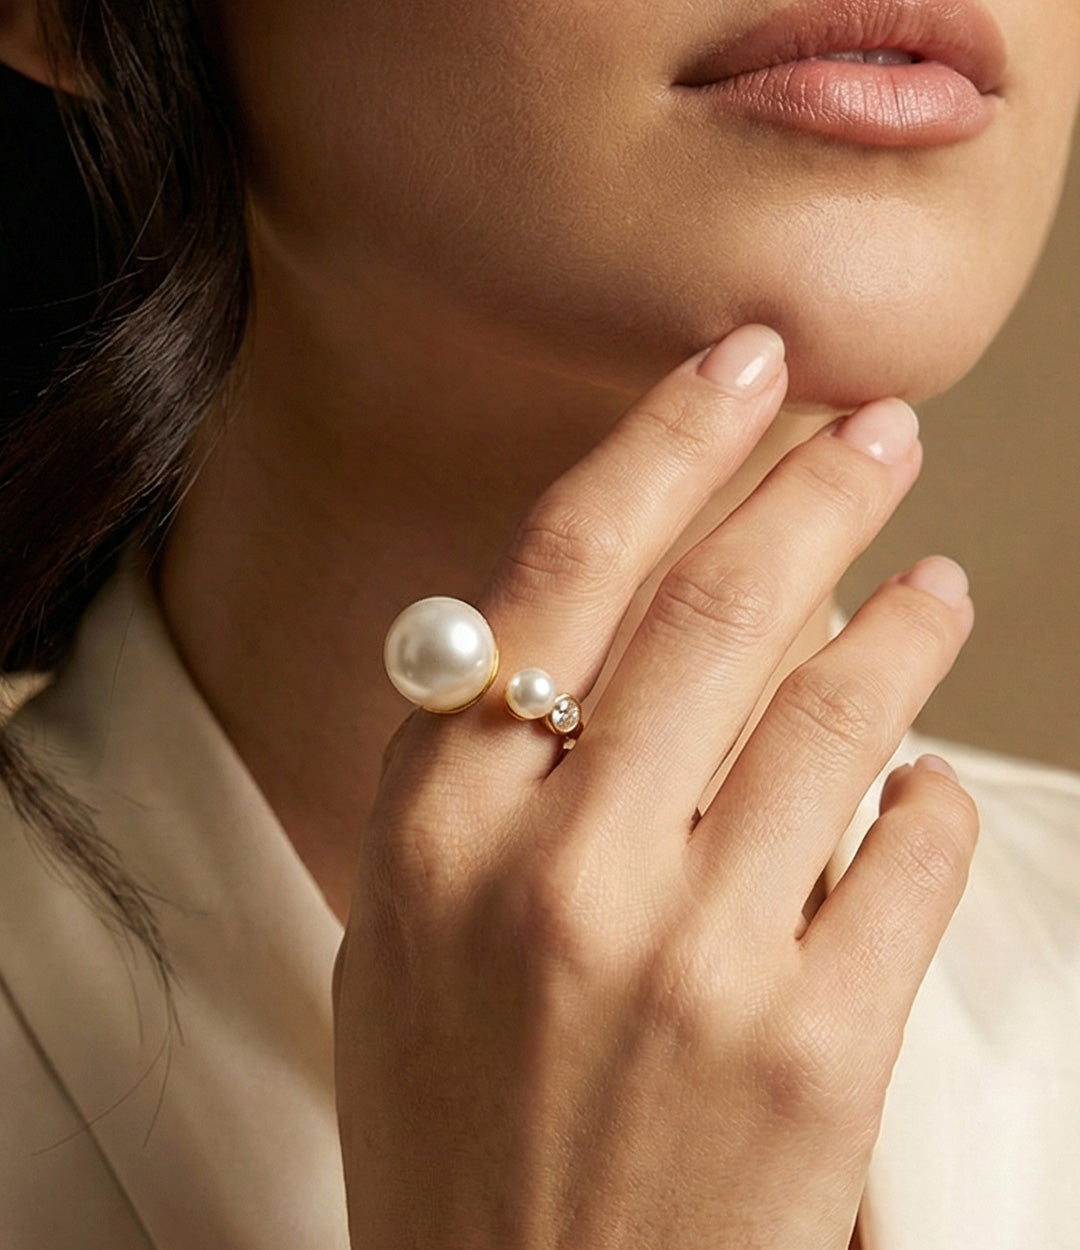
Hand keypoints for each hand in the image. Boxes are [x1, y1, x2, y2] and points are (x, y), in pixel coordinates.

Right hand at [333, 325, 976, 1248]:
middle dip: (813, 484)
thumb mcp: (412, 930)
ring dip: (904, 621)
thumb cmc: (462, 1117)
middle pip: (719, 607)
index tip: (740, 366)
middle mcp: (559, 868)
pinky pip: (905, 857)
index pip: (566, 567)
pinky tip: (920, 779)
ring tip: (937, 581)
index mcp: (443, 826)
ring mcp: (692, 959)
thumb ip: (498, 771)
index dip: (665, 442)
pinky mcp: (813, 1050)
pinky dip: (926, 799)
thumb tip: (647, 626)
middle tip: (875, 425)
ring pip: (839, 711)